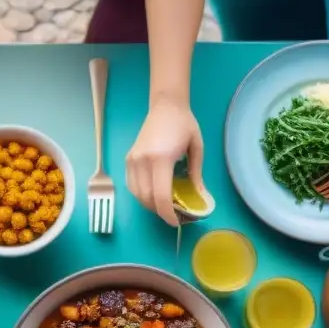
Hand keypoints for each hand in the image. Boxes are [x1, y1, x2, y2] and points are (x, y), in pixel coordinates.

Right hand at [126, 97, 205, 226]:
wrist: (166, 106)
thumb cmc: (184, 124)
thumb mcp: (196, 149)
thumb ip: (196, 174)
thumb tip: (199, 197)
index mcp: (160, 158)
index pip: (160, 195)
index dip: (167, 214)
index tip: (175, 222)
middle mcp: (142, 161)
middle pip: (147, 198)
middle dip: (159, 211)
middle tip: (173, 214)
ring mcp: (133, 160)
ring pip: (137, 194)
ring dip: (150, 204)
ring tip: (164, 205)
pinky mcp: (129, 159)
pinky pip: (132, 185)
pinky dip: (142, 195)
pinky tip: (153, 194)